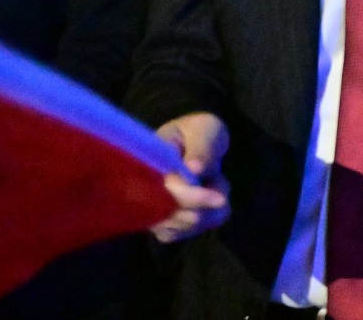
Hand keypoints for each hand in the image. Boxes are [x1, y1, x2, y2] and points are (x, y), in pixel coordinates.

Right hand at [150, 112, 230, 242]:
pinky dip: (208, 219)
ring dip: (210, 208)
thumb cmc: (198, 132)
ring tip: (211, 183)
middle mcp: (142, 193)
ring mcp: (152, 212)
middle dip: (206, 203)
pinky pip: (192, 232)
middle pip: (175, 216)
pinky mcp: (164, 225)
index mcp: (147, 165)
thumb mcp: (204, 130)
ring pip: (187, 226)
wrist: (197, 143)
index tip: (220, 198)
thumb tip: (193, 169)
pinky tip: (210, 200)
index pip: (164, 192)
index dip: (192, 197)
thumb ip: (201, 147)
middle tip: (218, 179)